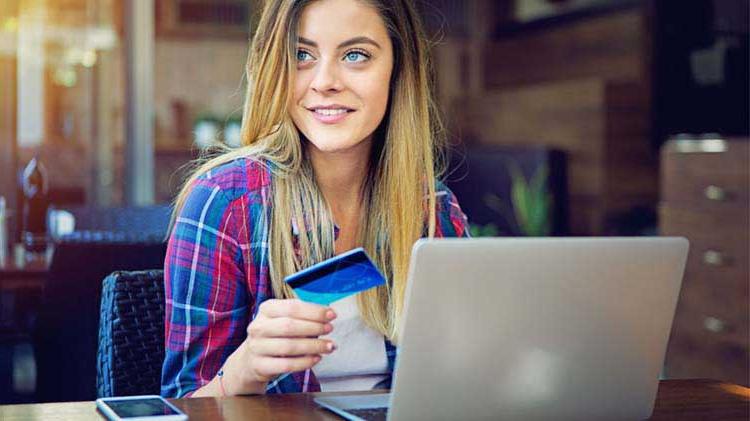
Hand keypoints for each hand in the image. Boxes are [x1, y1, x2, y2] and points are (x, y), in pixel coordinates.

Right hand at [222, 299, 336, 394]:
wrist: (251, 360)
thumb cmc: (275, 336)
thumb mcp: (284, 319)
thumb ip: (303, 316)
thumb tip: (329, 315)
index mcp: (266, 309)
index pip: (292, 307)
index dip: (314, 311)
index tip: (332, 315)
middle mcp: (258, 327)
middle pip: (289, 326)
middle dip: (314, 328)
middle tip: (330, 329)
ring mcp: (257, 347)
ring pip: (289, 346)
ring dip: (313, 346)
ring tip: (329, 346)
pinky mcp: (259, 365)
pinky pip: (286, 365)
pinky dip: (304, 362)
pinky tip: (317, 358)